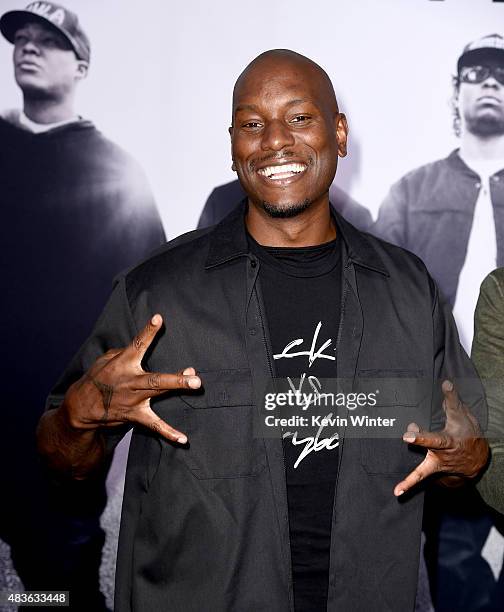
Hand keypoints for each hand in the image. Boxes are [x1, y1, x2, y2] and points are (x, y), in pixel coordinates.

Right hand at [63, 314, 200, 443]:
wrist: (81, 407)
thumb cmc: (96, 378)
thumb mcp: (104, 359)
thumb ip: (124, 352)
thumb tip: (141, 348)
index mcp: (122, 363)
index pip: (137, 344)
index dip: (147, 332)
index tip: (158, 318)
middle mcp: (130, 381)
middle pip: (154, 378)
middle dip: (174, 378)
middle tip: (193, 374)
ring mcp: (134, 399)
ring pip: (157, 394)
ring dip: (176, 389)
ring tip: (196, 385)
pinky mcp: (135, 415)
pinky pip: (154, 425)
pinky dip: (168, 432)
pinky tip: (183, 439)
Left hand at [393, 379, 488, 496]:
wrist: (477, 459)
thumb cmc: (466, 432)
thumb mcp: (462, 415)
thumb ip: (452, 400)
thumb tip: (445, 382)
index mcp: (451, 437)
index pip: (440, 430)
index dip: (428, 430)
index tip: (413, 429)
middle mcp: (444, 451)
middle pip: (434, 443)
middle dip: (422, 439)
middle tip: (407, 435)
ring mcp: (438, 463)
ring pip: (425, 467)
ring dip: (411, 476)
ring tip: (398, 488)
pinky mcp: (433, 469)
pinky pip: (420, 477)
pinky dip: (409, 485)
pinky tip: (396, 492)